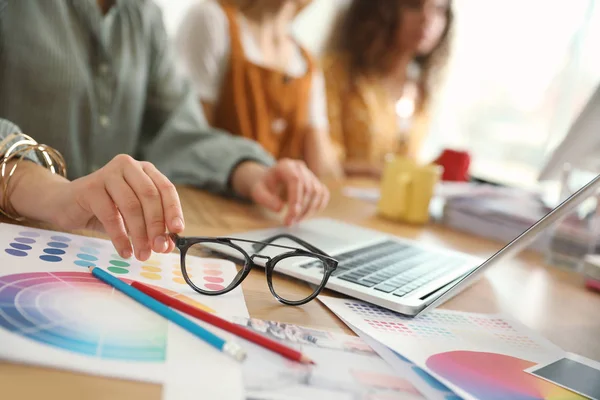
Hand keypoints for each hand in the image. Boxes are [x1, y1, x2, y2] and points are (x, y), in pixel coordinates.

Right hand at [47, 155, 183, 260]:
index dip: (173, 210)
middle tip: (159, 249)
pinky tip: (125, 251)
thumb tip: (168, 245)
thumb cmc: (106, 210)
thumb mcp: (133, 218)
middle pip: (150, 196)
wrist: (66, 204)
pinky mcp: (90, 187)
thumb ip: (151, 228)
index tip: (178, 231)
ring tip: (142, 255)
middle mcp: (128, 166)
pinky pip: (111, 216)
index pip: (166, 188)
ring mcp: (108, 174)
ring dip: (140, 235)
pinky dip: (120, 237)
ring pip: (131, 206)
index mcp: (144, 170)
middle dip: (157, 225)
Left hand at [231, 159, 329, 224]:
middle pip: (308, 187)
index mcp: (285, 166)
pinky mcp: (315, 182)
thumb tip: (279, 209)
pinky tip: (308, 214)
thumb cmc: (265, 185)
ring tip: (297, 220)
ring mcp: (310, 174)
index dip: (296, 198)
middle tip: (291, 222)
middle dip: (301, 208)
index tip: (292, 214)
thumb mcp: (258, 191)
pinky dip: (318, 205)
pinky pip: (323, 194)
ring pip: (317, 192)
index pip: (296, 180)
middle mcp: (300, 168)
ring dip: (309, 210)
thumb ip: (266, 199)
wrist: (270, 180)